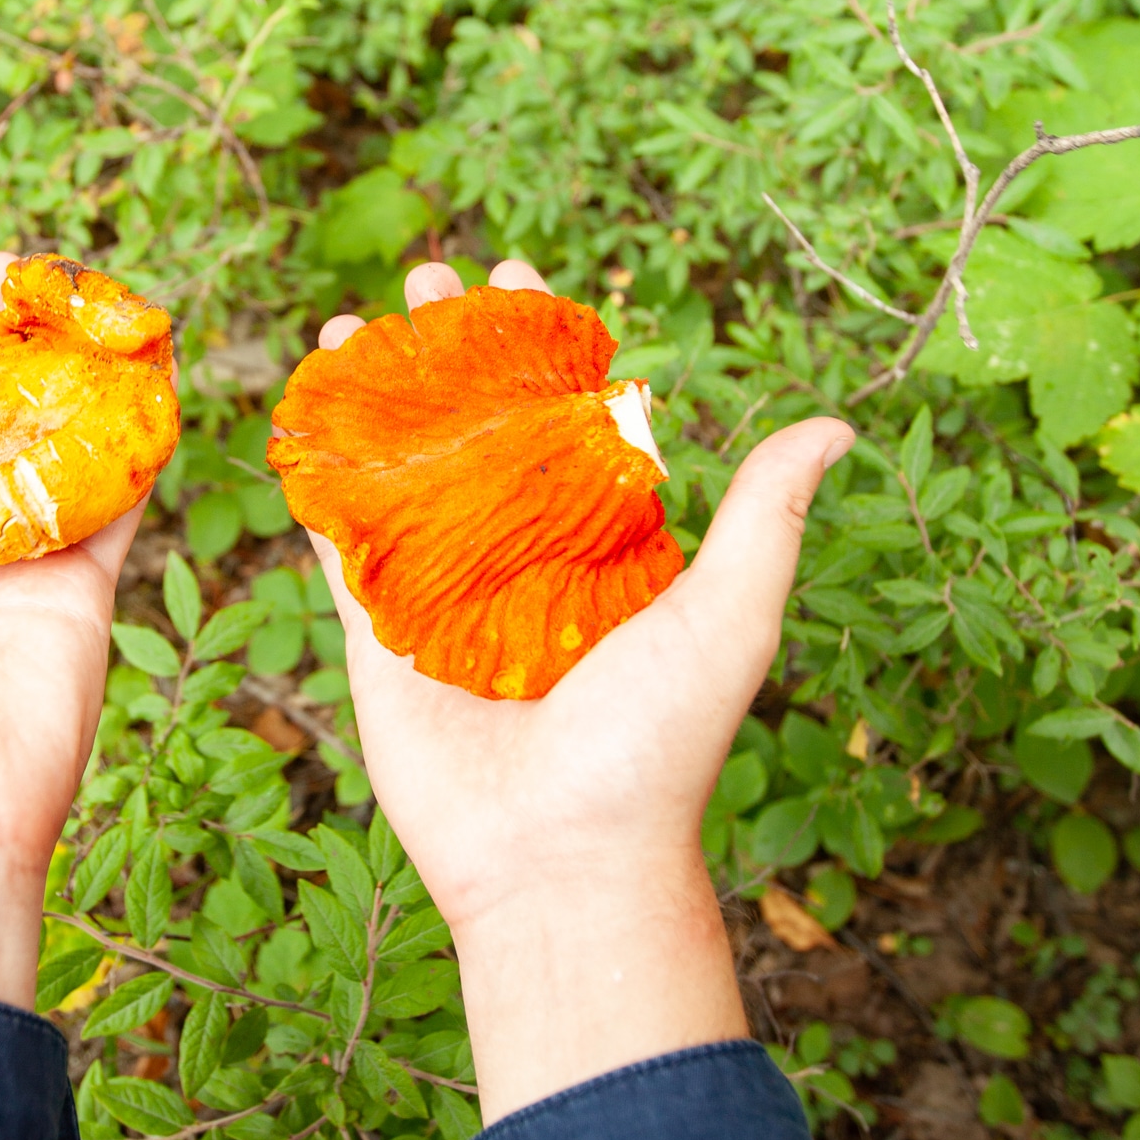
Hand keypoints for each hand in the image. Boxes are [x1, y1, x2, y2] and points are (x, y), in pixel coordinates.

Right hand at [307, 260, 853, 1121]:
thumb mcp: (729, 617)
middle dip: (448, 351)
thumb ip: (764, 518)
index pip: (568, 420)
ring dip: (372, 396)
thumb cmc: (656, 744)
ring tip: (347, 324)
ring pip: (399, 471)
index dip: (542, 346)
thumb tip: (837, 425)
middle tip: (427, 279)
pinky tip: (301, 413)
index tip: (520, 279)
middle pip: (475, 429)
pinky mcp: (378, 636)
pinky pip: (340, 542)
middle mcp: (520, 561)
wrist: (563, 861)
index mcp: (599, 548)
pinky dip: (318, 479)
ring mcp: (443, 595)